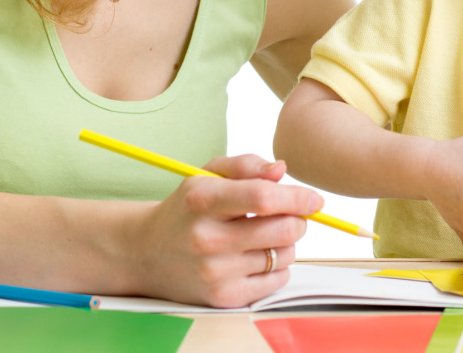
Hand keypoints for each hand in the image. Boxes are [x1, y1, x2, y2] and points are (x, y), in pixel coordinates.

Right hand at [128, 154, 320, 307]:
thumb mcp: (206, 176)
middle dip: (298, 219)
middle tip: (291, 215)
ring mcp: (215, 272)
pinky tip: (256, 257)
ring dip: (286, 243)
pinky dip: (277, 267)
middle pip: (283, 229)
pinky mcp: (223, 297)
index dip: (298, 197)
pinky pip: (277, 281)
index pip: (262, 198)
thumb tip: (282, 170)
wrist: (147, 253)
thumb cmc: (186, 209)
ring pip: (284, 255)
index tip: (315, 199)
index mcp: (201, 200)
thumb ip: (246, 166)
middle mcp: (207, 238)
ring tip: (264, 236)